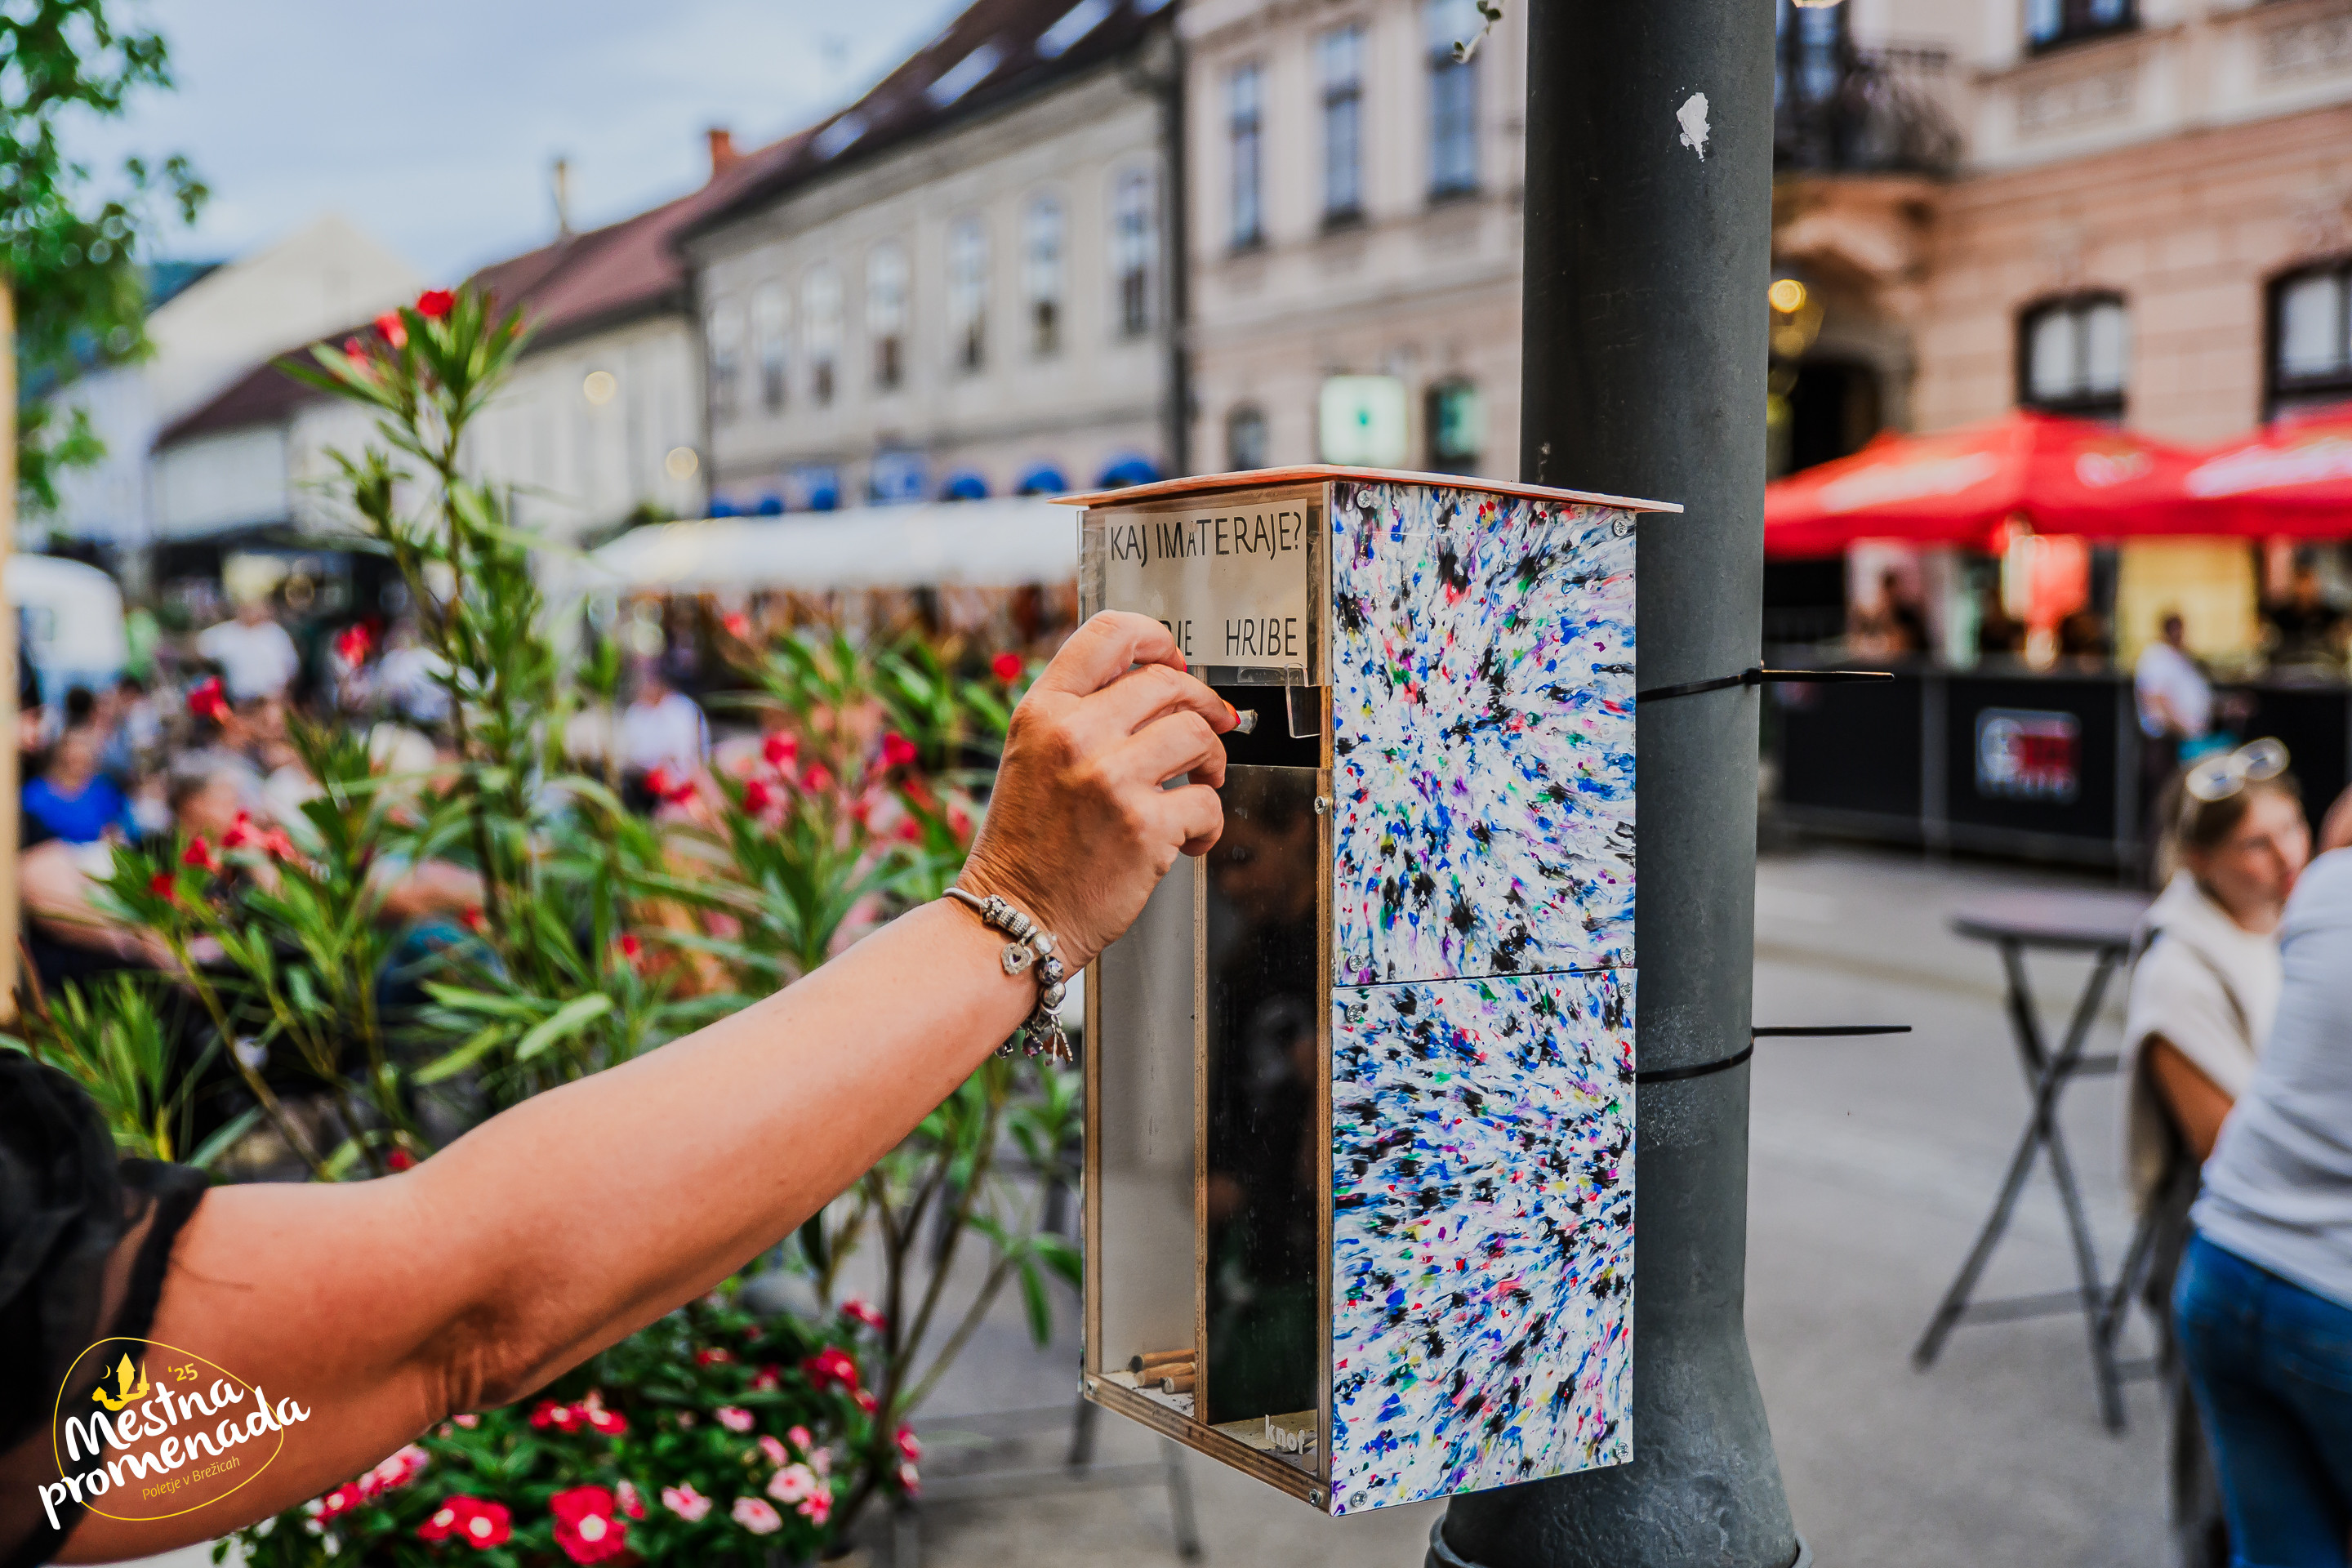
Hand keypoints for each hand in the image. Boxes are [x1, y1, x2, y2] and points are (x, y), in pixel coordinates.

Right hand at [959, 612, 1234, 969]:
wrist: (1011, 915)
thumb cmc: (1026, 844)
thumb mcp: (1032, 755)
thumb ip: (1081, 715)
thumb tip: (1157, 685)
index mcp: (1044, 710)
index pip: (1110, 634)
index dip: (1158, 639)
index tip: (1176, 659)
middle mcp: (1076, 735)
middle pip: (1169, 683)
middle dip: (1202, 705)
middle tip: (1210, 729)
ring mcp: (1111, 779)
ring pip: (1198, 736)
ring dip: (1212, 761)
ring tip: (1200, 784)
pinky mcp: (1145, 826)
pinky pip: (1206, 803)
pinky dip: (1207, 825)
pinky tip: (1186, 839)